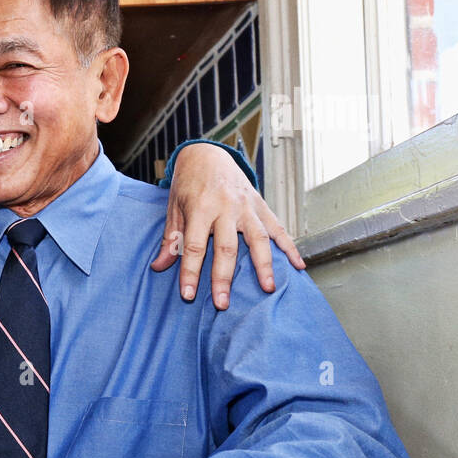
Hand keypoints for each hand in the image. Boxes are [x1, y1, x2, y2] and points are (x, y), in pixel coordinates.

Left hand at [151, 141, 304, 308]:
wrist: (207, 154)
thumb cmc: (188, 184)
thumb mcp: (173, 208)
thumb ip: (171, 238)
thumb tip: (159, 267)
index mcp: (200, 208)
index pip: (193, 246)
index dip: (190, 272)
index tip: (188, 295)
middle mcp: (225, 207)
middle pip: (226, 247)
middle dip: (224, 278)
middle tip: (223, 304)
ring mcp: (247, 206)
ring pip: (258, 238)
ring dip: (263, 265)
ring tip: (267, 288)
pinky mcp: (261, 205)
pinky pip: (278, 227)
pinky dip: (289, 246)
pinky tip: (298, 265)